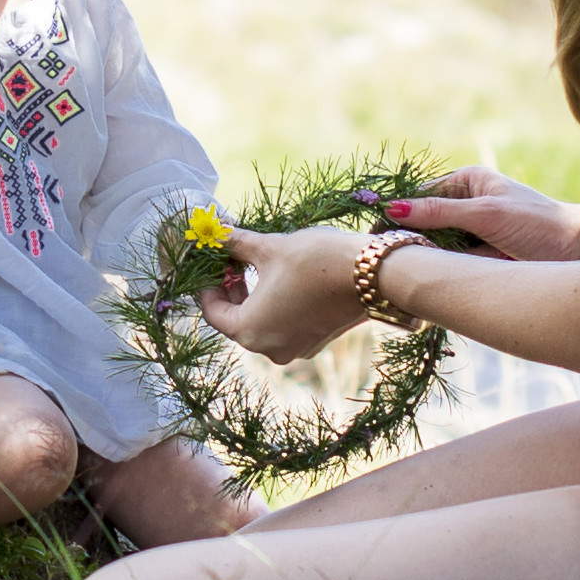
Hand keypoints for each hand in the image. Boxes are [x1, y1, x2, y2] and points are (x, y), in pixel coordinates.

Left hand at [202, 218, 372, 364]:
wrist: (373, 274)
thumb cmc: (315, 261)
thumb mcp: (268, 247)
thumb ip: (235, 243)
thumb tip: (214, 231)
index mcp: (249, 331)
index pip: (212, 311)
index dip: (206, 283)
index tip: (210, 261)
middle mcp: (268, 348)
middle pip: (235, 319)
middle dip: (230, 287)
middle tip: (231, 258)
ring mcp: (294, 349)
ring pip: (259, 322)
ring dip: (252, 295)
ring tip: (254, 263)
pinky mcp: (314, 342)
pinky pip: (282, 326)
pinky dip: (274, 305)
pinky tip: (280, 278)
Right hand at [376, 165, 579, 262]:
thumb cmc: (537, 224)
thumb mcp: (485, 215)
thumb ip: (438, 214)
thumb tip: (391, 210)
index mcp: (469, 181)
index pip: (420, 195)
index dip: (398, 213)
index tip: (375, 234)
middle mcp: (469, 203)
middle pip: (426, 222)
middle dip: (413, 239)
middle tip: (390, 259)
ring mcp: (475, 231)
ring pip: (438, 246)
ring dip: (430, 258)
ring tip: (414, 272)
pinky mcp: (483, 256)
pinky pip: (454, 263)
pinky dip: (446, 270)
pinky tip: (435, 280)